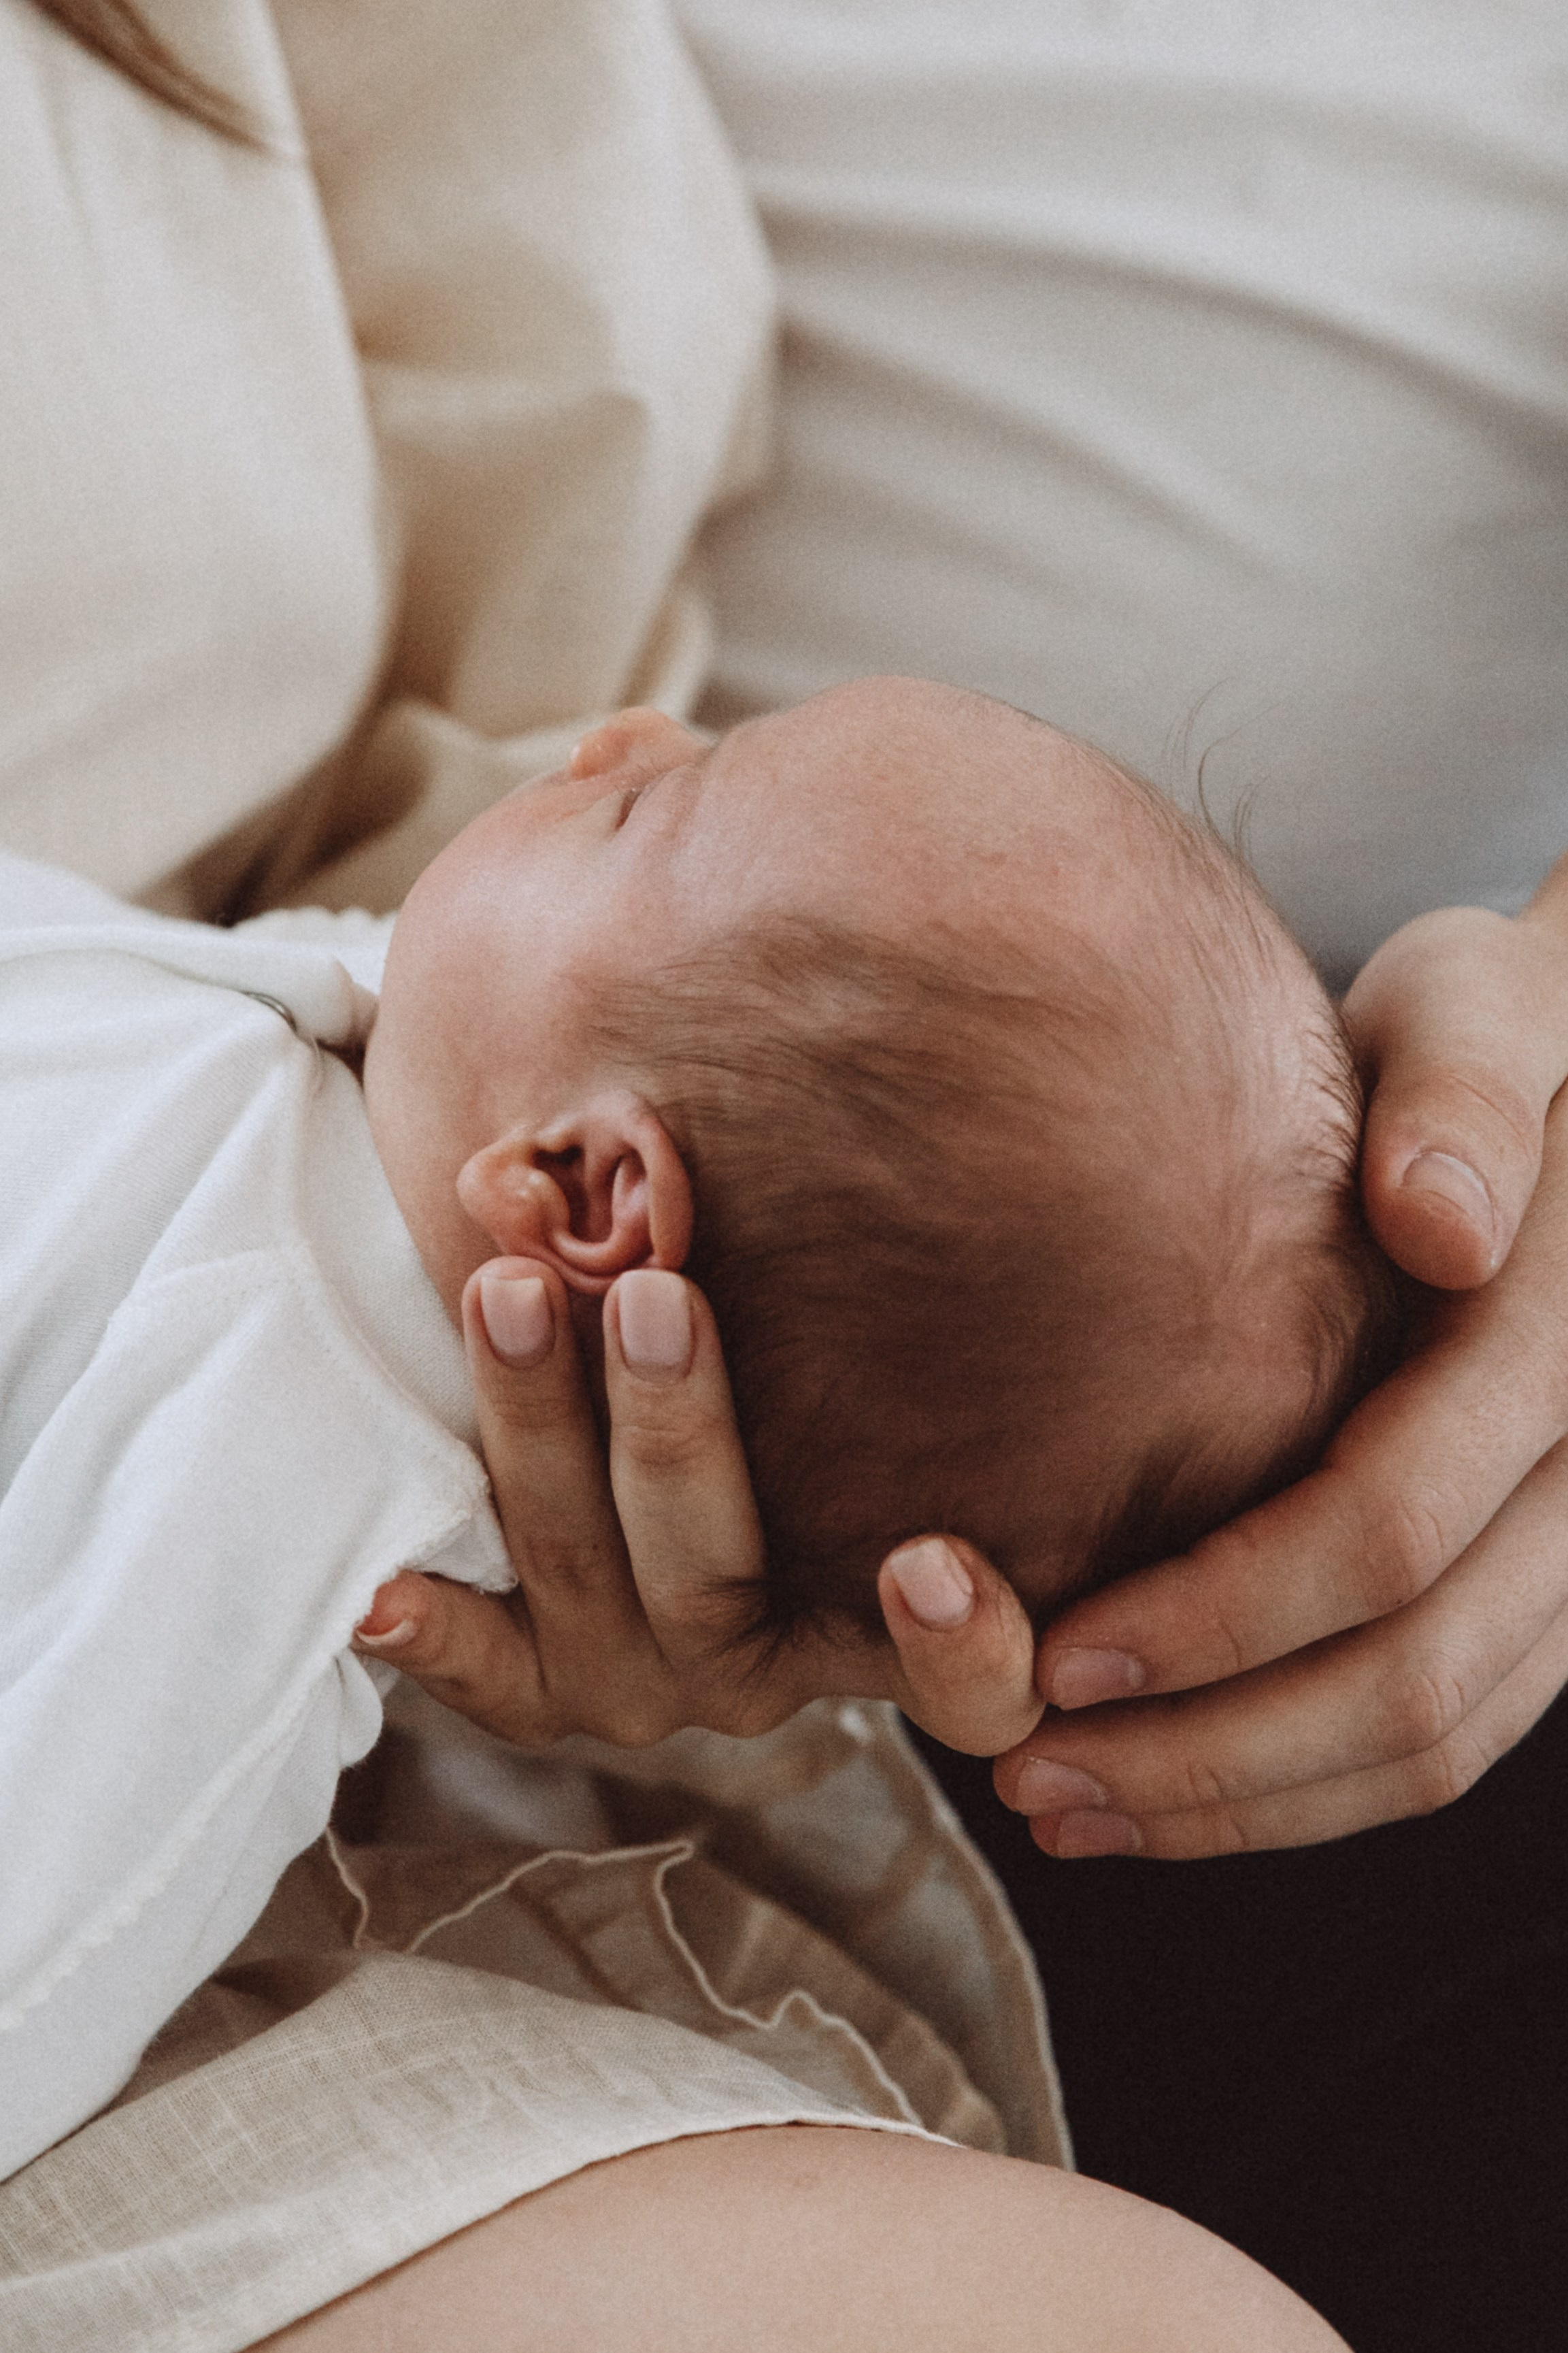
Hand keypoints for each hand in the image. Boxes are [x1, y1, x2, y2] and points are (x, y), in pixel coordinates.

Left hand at [354, 1260, 1043, 1752]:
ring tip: (510, 1296)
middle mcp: (772, 1658)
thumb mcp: (896, 1327)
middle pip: (723, 1590)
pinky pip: (489, 1675)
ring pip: (596, 1586)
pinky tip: (382, 1585)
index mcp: (891, 1614)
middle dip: (680, 1442)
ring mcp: (651, 1674)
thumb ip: (937, 1282)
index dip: (959, 1646)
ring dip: (545, 1440)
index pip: (969, 1683)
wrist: (670, 1388)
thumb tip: (1054, 1062)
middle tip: (657, 1298)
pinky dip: (437, 1626)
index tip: (928, 1558)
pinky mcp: (544, 1675)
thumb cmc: (831, 1338)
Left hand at [994, 861, 1567, 1857]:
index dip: (1224, 1611)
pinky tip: (1161, 1783)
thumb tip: (1440, 1226)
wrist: (1560, 1091)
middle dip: (1214, 1751)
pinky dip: (1303, 1783)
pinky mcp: (1545, 1586)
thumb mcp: (1484, 1003)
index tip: (1052, 1651)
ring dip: (1244, 1801)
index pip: (1392, 1524)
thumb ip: (1472, 1087)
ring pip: (1437, 1740)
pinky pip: (1448, 1728)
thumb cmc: (1485, 1032)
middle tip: (1024, 1775)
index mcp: (1563, 1343)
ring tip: (1062, 1806)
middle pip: (1418, 1675)